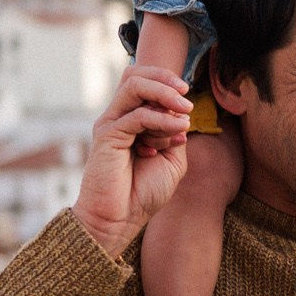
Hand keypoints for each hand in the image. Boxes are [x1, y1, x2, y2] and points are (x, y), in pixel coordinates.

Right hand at [74, 65, 193, 257]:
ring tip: (184, 110)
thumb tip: (182, 112)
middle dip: (164, 78)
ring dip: (164, 95)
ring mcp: (110, 124)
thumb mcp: (172, 160)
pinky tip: (177, 131)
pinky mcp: (107, 135)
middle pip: (135, 75)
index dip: (165, 80)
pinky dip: (161, 120)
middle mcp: (118, 117)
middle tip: (186, 93)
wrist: (119, 219)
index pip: (142, 82)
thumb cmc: (143, 193)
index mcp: (131, 120)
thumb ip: (175, 133)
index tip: (188, 96)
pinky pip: (136, 115)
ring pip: (134, 86)